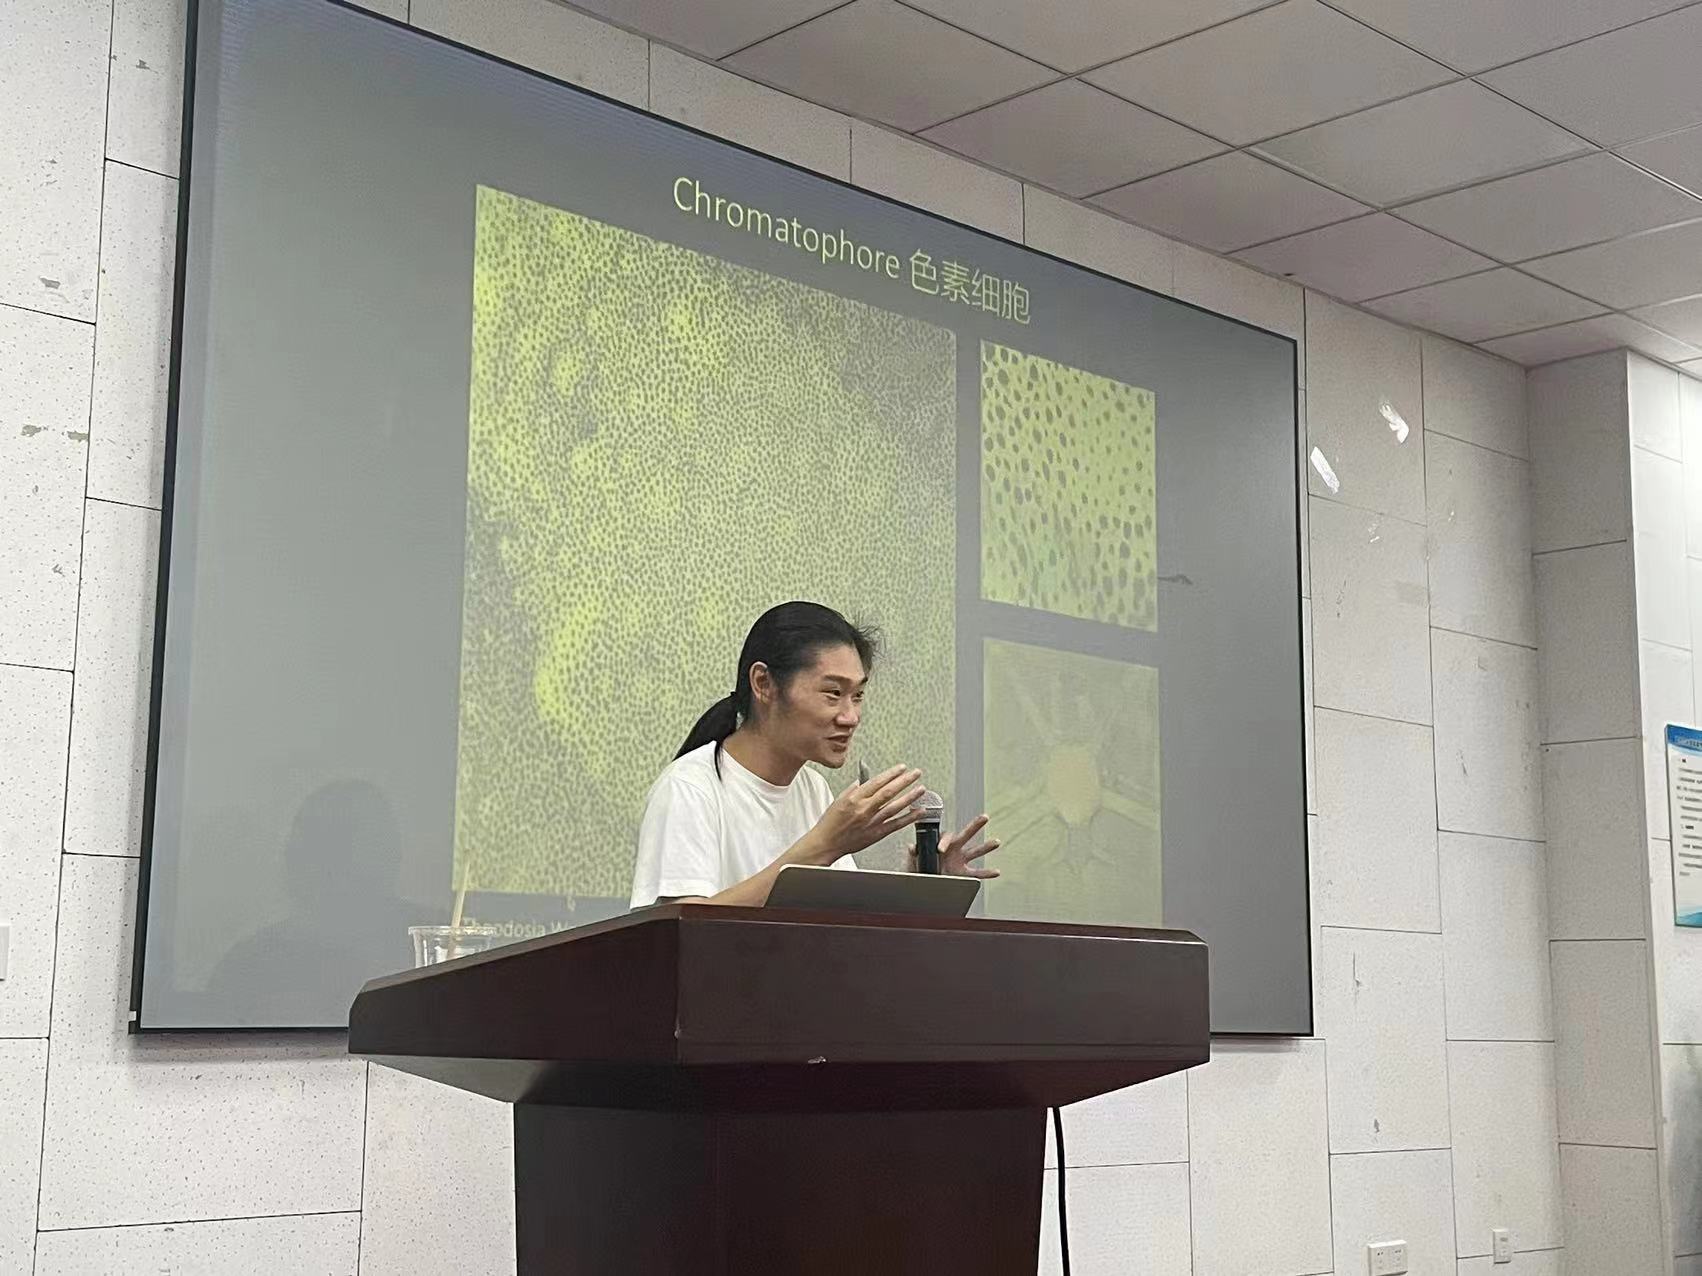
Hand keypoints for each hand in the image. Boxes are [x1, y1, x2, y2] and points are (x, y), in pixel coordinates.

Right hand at [804, 765, 926, 862]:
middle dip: (905, 781)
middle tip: (916, 773)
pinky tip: (919, 812)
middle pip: (889, 792)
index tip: (902, 768)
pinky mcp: (877, 834)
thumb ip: (852, 790)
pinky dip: (909, 818)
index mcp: (854, 798)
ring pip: (895, 807)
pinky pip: (896, 824)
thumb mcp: (838, 800)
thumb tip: (862, 781)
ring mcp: (872, 822)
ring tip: (921, 789)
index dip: (892, 774)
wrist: (826, 844)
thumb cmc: (830, 824)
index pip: (877, 782)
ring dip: (910, 797)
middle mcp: (864, 809)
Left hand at [909, 814, 999, 879]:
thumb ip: (914, 852)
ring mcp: (960, 860)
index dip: (944, 842)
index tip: (940, 849)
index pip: (946, 837)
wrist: (922, 882)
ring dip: (986, 847)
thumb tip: (913, 847)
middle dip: (975, 826)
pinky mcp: (963, 874)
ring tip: (996, 842)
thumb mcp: (913, 858)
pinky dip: (987, 873)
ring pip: (975, 851)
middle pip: (966, 834)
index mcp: (941, 843)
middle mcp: (954, 849)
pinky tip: (996, 871)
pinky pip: (977, 873)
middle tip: (985, 817)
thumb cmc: (918, 867)